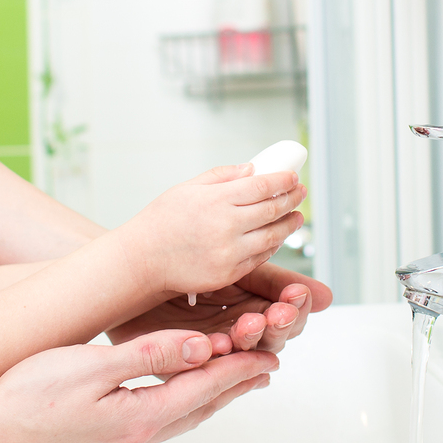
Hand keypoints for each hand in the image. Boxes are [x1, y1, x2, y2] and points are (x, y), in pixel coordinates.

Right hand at [0, 330, 279, 442]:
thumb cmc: (23, 400)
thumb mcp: (88, 367)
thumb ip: (147, 357)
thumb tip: (200, 350)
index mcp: (138, 418)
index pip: (202, 388)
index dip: (237, 370)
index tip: (268, 356)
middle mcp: (134, 440)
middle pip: (197, 409)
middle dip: (233, 386)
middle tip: (264, 367)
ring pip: (176, 419)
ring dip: (206, 398)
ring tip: (228, 383)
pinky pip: (153, 425)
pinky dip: (176, 407)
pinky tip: (169, 401)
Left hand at [108, 262, 332, 353]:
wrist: (135, 269)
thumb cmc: (186, 268)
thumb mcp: (237, 270)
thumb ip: (277, 282)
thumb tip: (326, 297)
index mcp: (255, 310)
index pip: (287, 319)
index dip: (294, 311)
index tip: (296, 296)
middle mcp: (238, 335)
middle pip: (271, 342)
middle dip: (275, 327)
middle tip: (274, 312)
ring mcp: (213, 350)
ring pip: (242, 357)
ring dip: (248, 341)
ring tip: (247, 324)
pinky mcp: (183, 362)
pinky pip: (203, 366)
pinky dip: (215, 354)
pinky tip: (219, 342)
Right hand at [119, 164, 305, 298]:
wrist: (142, 259)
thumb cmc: (161, 221)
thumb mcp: (187, 188)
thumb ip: (221, 176)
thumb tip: (252, 169)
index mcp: (216, 200)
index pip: (262, 186)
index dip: (283, 180)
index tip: (292, 176)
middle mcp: (226, 226)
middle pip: (272, 210)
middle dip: (292, 200)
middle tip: (300, 193)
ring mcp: (229, 253)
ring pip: (272, 237)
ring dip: (289, 225)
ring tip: (296, 216)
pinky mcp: (228, 274)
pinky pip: (260, 258)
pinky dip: (272, 246)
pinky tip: (275, 237)